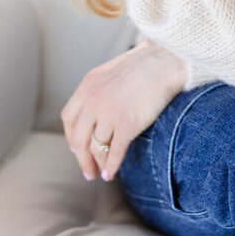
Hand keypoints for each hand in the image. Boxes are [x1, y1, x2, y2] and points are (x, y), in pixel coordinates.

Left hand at [61, 40, 187, 182]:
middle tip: (88, 171)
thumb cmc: (144, 64)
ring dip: (99, 164)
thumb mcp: (111, 72)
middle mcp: (93, 100)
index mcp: (88, 86)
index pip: (69, 118)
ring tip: (102, 173)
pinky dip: (111, 167)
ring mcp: (109, 113)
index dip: (71, 137)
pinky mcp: (126, 125)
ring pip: (97, 148)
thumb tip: (95, 114)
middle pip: (79, 139)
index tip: (76, 148)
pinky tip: (111, 174)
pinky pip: (114, 153)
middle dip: (82, 159)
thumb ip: (99, 90)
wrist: (165, 61)